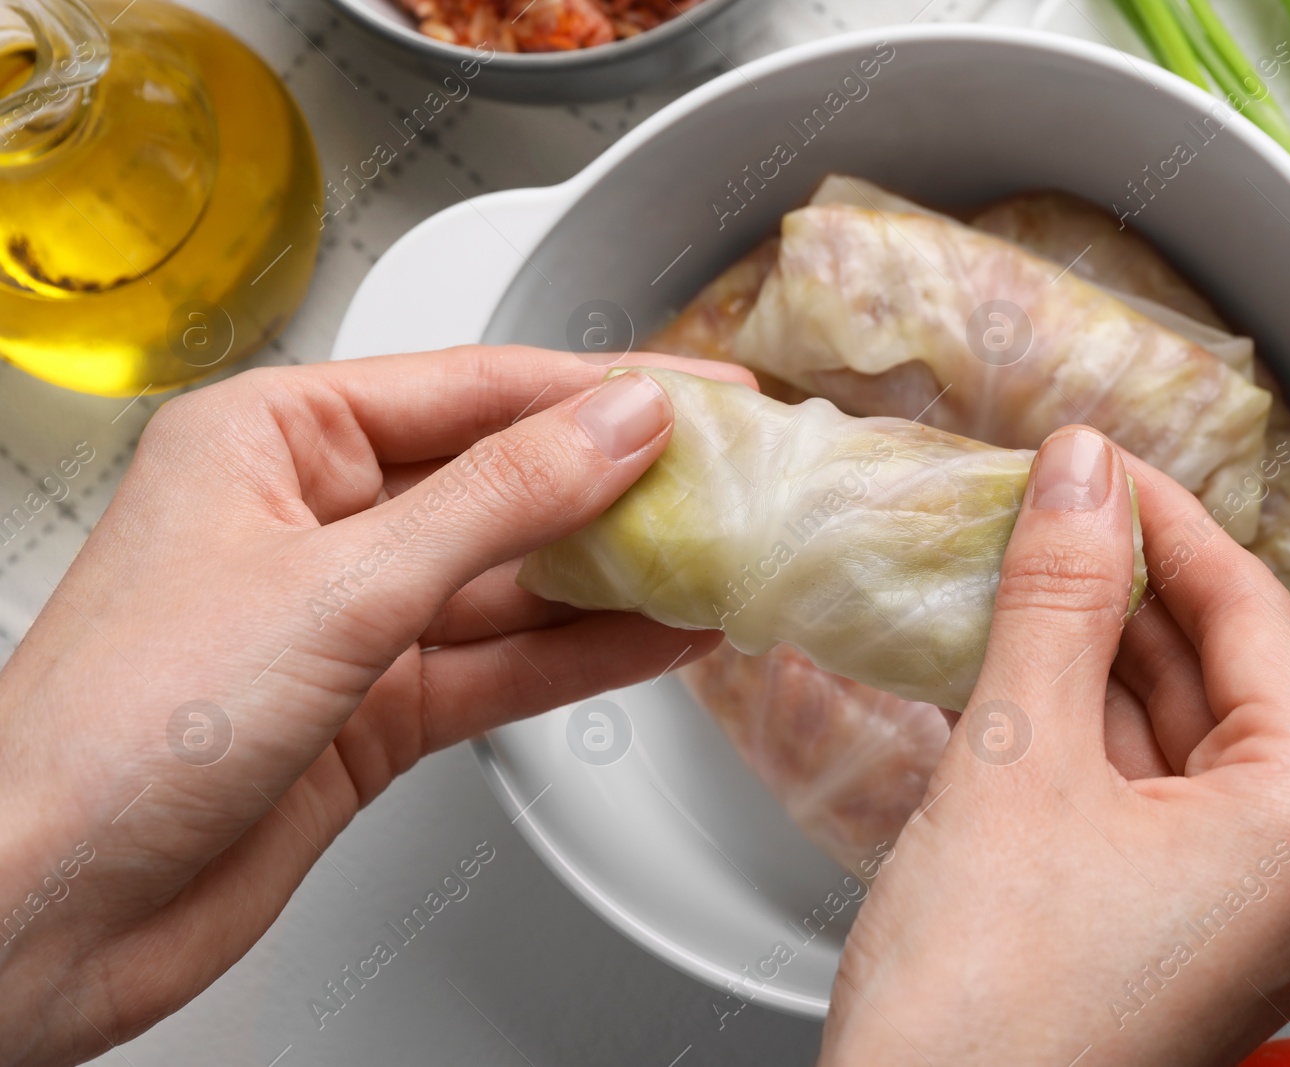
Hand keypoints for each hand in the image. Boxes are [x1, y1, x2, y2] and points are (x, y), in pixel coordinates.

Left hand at [0, 346, 750, 1066]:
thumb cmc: (118, 729)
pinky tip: (661, 639)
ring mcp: (350, 621)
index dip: (595, 388)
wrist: (45, 913)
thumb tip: (616, 422)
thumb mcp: (337, 587)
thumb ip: (497, 504)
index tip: (697, 390)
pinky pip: (502, 665)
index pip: (471, 390)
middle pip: (501, 484)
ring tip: (721, 559)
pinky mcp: (375, 711)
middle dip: (617, 486)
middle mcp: (314, 522)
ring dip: (616, 579)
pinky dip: (583, 655)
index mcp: (274, 441)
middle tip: (728, 477)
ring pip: (513, 583)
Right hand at [822, 426, 1289, 1065]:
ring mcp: (1230, 922)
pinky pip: (1132, 803)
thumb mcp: (1017, 762)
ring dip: (1088, 657)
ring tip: (1012, 579)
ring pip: (1166, 742)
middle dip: (1121, 589)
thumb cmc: (983, 1017)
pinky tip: (1011, 678)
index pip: (1251, 618)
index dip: (1164, 520)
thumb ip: (1058, 601)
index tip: (1093, 462)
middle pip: (1213, 680)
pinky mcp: (1162, 942)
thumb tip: (1080, 478)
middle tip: (1039, 509)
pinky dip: (1073, 735)